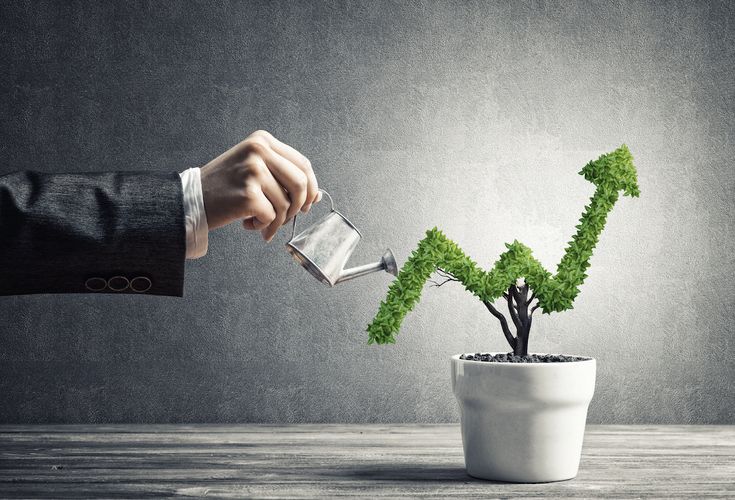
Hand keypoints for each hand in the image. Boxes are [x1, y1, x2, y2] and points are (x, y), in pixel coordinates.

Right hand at [199, 130, 319, 240]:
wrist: (191, 198)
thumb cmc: (225, 186)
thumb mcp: (255, 171)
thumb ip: (284, 178)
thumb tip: (317, 196)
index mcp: (263, 140)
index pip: (303, 164)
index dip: (310, 188)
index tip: (305, 204)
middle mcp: (259, 150)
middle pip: (300, 183)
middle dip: (297, 206)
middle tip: (285, 218)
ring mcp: (253, 171)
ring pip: (286, 204)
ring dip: (277, 221)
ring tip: (260, 222)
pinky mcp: (248, 194)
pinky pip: (271, 217)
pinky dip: (263, 226)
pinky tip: (248, 224)